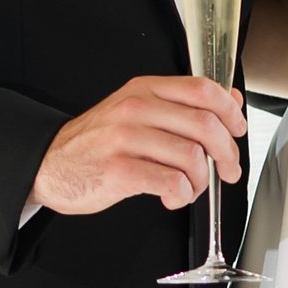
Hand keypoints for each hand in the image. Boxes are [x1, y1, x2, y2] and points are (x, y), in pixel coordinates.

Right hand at [30, 75, 247, 216]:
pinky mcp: (120, 170)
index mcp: (145, 90)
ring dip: (201, 180)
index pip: (203, 90)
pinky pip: (171, 182)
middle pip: (205, 124)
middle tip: (227, 169)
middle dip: (226, 153)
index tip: (237, 130)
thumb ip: (182, 105)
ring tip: (189, 187)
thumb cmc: (98, 142)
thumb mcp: (138, 111)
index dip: (230, 112)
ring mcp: (126, 139)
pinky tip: (173, 197)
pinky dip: (182, 195)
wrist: (50, 164)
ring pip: (192, 156)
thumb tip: (230, 101)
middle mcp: (136, 108)